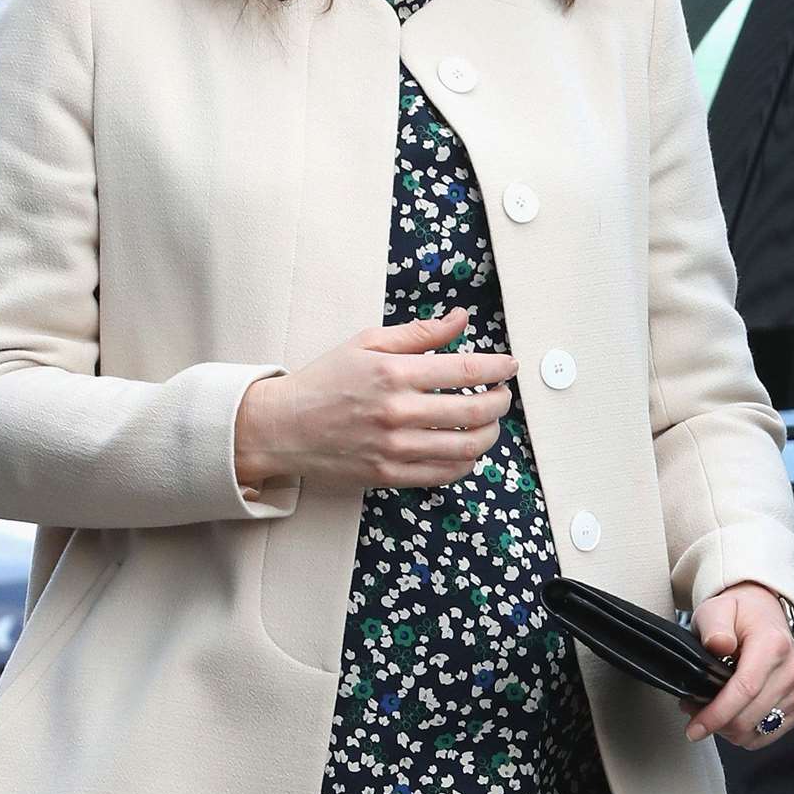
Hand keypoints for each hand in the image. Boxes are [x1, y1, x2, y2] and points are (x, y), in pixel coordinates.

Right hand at [235, 307, 518, 492]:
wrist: (283, 427)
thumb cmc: (325, 379)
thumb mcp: (367, 342)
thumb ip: (419, 332)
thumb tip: (461, 318)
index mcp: (393, 372)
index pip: (464, 369)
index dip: (497, 367)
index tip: (510, 366)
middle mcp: (397, 411)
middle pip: (474, 411)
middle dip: (501, 402)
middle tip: (503, 394)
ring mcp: (394, 448)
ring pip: (466, 447)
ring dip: (490, 433)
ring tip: (490, 422)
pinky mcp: (389, 476)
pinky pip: (444, 474)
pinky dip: (466, 461)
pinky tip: (467, 447)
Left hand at [677, 581, 793, 749]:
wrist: (764, 612)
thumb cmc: (739, 612)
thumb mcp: (717, 609)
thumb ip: (714, 626)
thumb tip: (718, 645)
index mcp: (772, 644)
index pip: (745, 689)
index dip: (718, 713)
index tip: (695, 728)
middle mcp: (792, 669)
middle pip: (751, 716)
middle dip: (717, 722)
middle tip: (692, 710)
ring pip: (758, 731)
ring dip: (730, 729)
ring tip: (710, 709)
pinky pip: (769, 734)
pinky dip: (746, 732)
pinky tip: (731, 714)